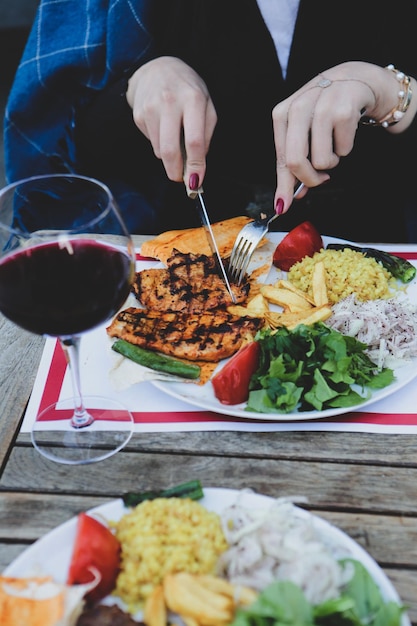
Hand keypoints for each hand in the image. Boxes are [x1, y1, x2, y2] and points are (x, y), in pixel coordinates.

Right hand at [126, 56, 216, 188]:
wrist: (158, 69)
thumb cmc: (187, 90)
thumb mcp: (206, 106)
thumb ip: (205, 135)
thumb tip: (197, 165)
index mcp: (192, 100)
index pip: (194, 141)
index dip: (196, 166)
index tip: (196, 182)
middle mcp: (169, 102)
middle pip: (170, 150)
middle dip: (176, 171)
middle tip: (181, 178)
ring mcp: (151, 108)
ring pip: (160, 150)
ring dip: (169, 156)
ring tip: (175, 139)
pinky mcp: (139, 115)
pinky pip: (152, 142)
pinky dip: (160, 143)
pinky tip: (163, 128)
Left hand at [272, 61, 414, 213]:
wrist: (354, 80)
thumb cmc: (323, 110)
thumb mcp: (303, 132)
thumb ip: (293, 165)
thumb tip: (286, 200)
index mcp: (282, 113)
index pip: (281, 159)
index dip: (284, 186)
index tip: (284, 205)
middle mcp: (298, 108)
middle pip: (295, 162)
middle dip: (309, 179)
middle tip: (320, 178)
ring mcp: (321, 107)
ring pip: (321, 160)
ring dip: (331, 161)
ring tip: (333, 145)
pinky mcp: (344, 110)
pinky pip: (343, 150)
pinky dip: (346, 149)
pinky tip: (345, 132)